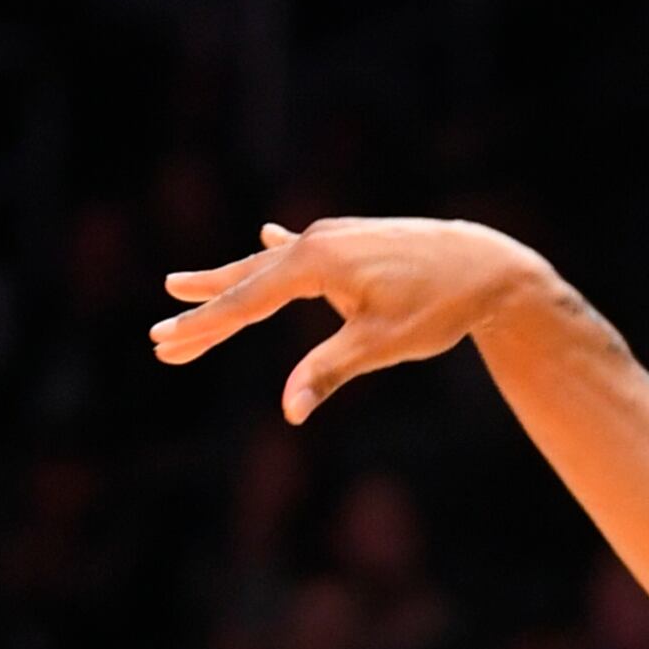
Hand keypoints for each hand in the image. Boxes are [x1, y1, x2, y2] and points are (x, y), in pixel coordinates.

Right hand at [150, 216, 548, 422]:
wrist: (490, 265)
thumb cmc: (438, 306)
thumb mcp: (380, 344)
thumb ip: (329, 372)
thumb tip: (290, 412)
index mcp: (316, 262)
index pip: (247, 302)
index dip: (204, 328)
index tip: (164, 344)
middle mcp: (318, 241)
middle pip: (248, 283)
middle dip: (205, 312)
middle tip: (159, 338)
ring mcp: (335, 236)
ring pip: (270, 266)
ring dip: (230, 282)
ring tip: (182, 288)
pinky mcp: (354, 240)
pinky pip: (302, 251)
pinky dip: (277, 254)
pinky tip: (267, 236)